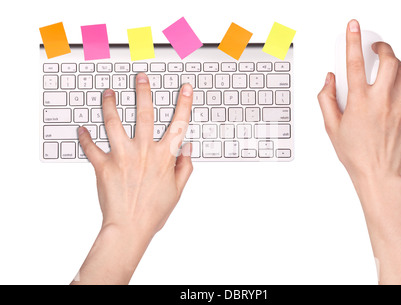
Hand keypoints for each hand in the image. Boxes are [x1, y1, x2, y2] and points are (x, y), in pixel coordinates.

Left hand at [72, 73, 193, 283]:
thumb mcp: (177, 190)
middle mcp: (143, 152)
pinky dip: (84, 137)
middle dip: (143, 92)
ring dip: (110, 104)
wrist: (129, 228)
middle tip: (140, 77)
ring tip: (108, 93)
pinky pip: (90, 147)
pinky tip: (82, 129)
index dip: (184, 103)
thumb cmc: (153, 211)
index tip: (185, 88)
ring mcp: (122, 156)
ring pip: (113, 122)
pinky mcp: (103, 166)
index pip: (178, 124)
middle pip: (144, 114)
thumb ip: (184, 166)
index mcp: (164, 157)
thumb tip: (187, 148)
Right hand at [318, 20, 400, 181]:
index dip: (353, 41)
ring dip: (393, 63)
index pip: (355, 63)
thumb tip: (329, 80)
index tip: (354, 28)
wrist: (378, 172)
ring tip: (384, 66)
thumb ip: (326, 99)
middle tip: (375, 47)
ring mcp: (399, 107)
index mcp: (359, 103)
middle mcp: (382, 101)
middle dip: (383, 47)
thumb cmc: (355, 153)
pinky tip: (384, 99)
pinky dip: (395, 88)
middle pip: (389, 61)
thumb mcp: (331, 126)